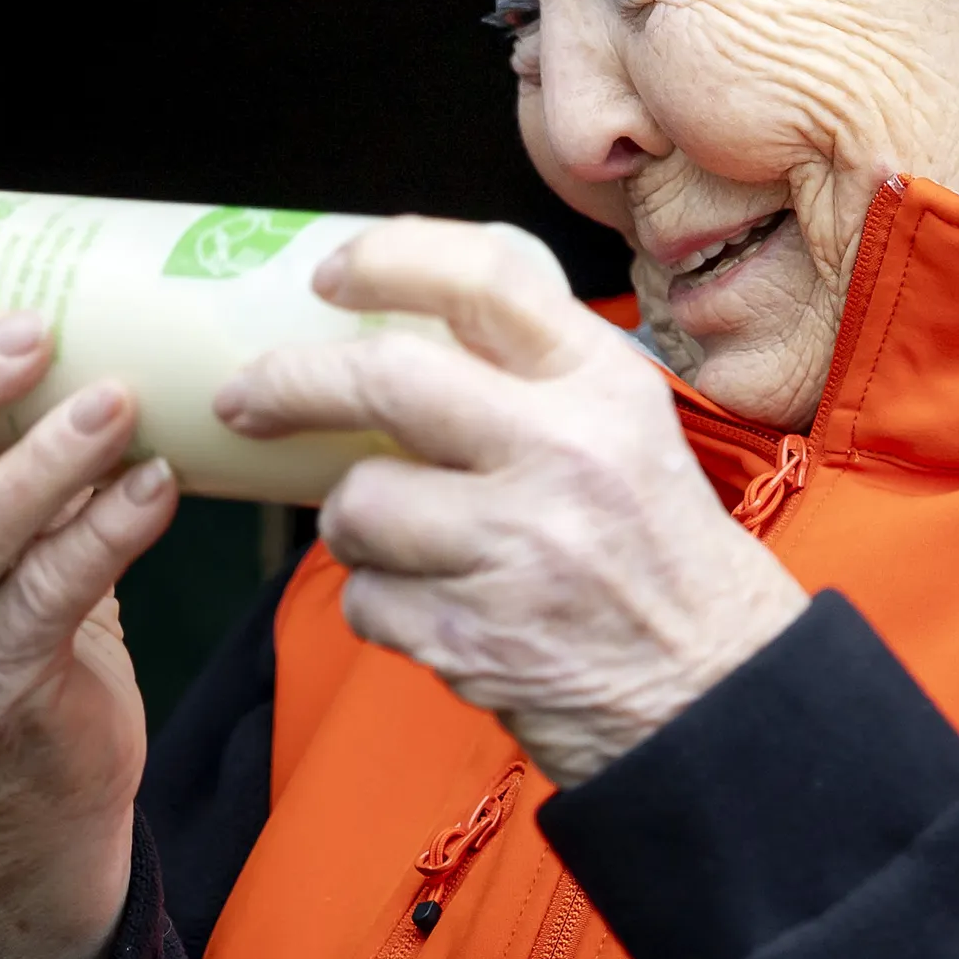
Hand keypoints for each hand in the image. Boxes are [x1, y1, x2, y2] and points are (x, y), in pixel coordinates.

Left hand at [217, 216, 807, 784]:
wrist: (712, 697)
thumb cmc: (655, 554)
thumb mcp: (628, 428)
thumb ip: (533, 371)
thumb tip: (395, 313)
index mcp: (602, 386)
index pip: (484, 278)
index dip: (386, 260)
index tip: (329, 277)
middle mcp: (564, 455)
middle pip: (384, 380)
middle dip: (289, 382)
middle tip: (246, 398)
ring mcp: (518, 550)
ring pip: (357, 504)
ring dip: (350, 523)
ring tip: (398, 540)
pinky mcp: (475, 638)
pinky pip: (366, 600)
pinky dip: (378, 605)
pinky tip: (432, 609)